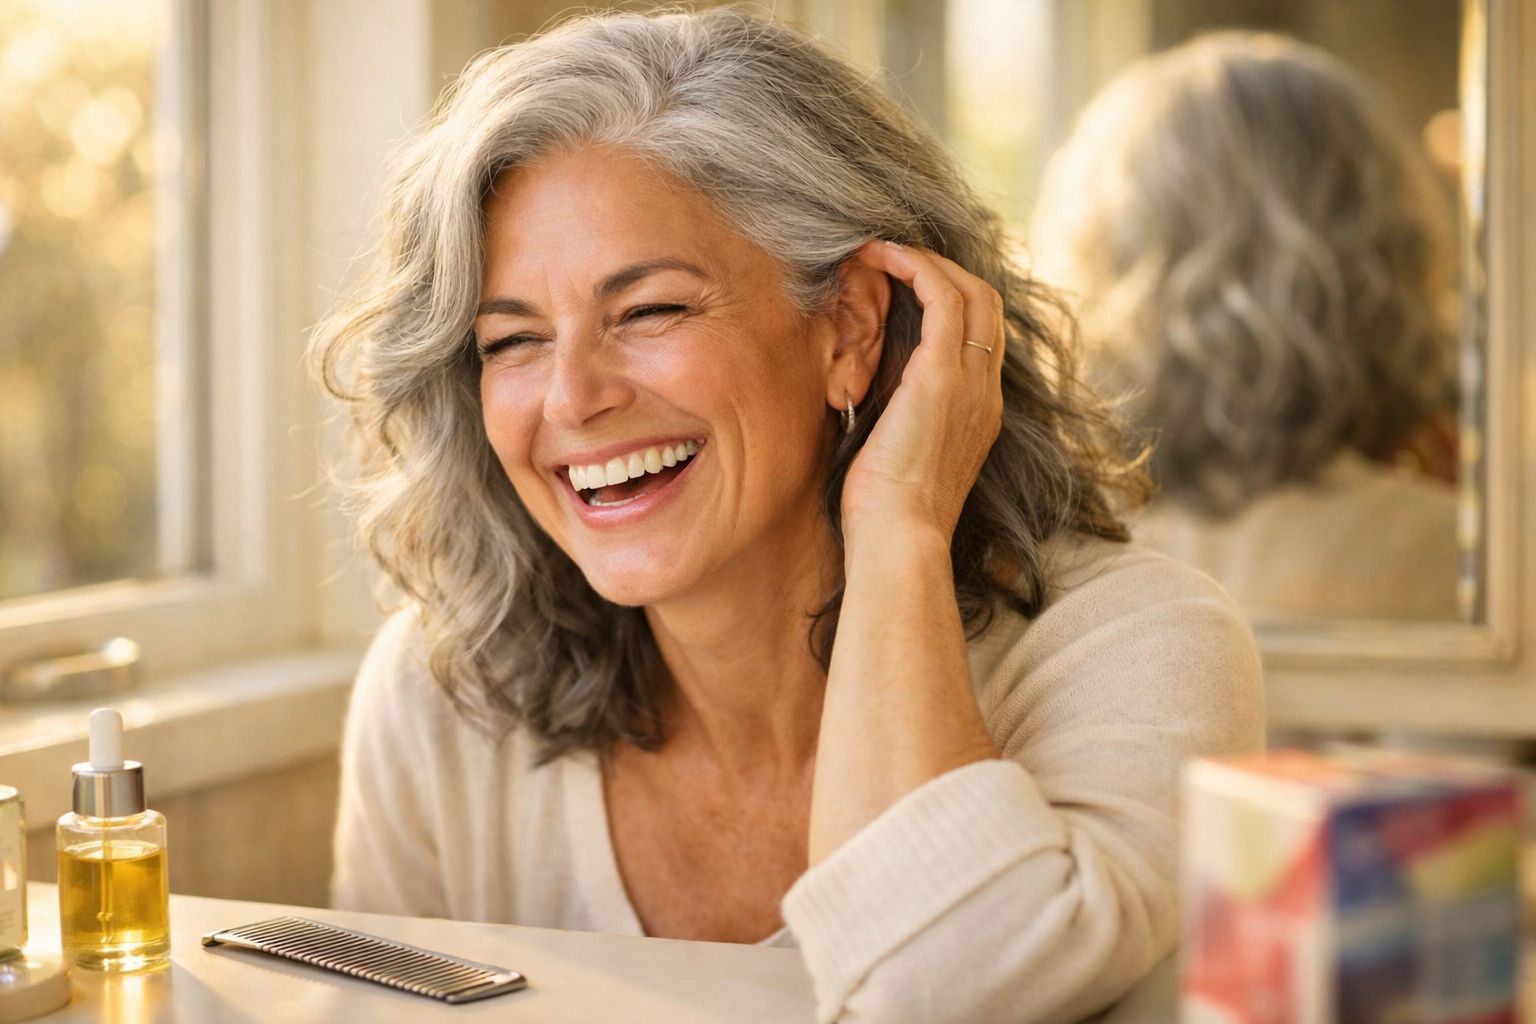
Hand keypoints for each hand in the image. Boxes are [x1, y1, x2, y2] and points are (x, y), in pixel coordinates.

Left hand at [840, 240, 1004, 547]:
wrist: (900, 541)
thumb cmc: (885, 514)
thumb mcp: (896, 454)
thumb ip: (894, 416)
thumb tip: (863, 391)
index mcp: (978, 412)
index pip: (980, 336)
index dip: (947, 300)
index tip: (900, 286)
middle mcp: (984, 392)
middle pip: (986, 303)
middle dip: (941, 270)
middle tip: (890, 257)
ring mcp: (969, 382)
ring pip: (970, 290)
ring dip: (924, 259)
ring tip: (879, 249)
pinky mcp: (942, 375)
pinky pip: (941, 296)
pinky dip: (913, 267)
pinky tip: (877, 257)